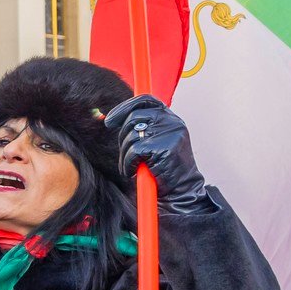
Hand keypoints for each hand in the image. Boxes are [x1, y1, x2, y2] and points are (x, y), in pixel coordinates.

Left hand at [104, 94, 211, 213]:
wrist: (181, 189)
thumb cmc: (163, 167)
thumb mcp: (155, 141)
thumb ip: (141, 127)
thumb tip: (111, 118)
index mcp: (170, 118)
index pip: (145, 101)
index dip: (124, 108)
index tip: (109, 120)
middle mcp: (172, 122)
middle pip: (133, 118)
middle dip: (122, 137)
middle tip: (125, 153)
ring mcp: (169, 133)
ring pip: (131, 136)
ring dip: (125, 154)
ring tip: (134, 165)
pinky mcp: (164, 148)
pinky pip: (134, 152)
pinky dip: (129, 164)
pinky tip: (136, 171)